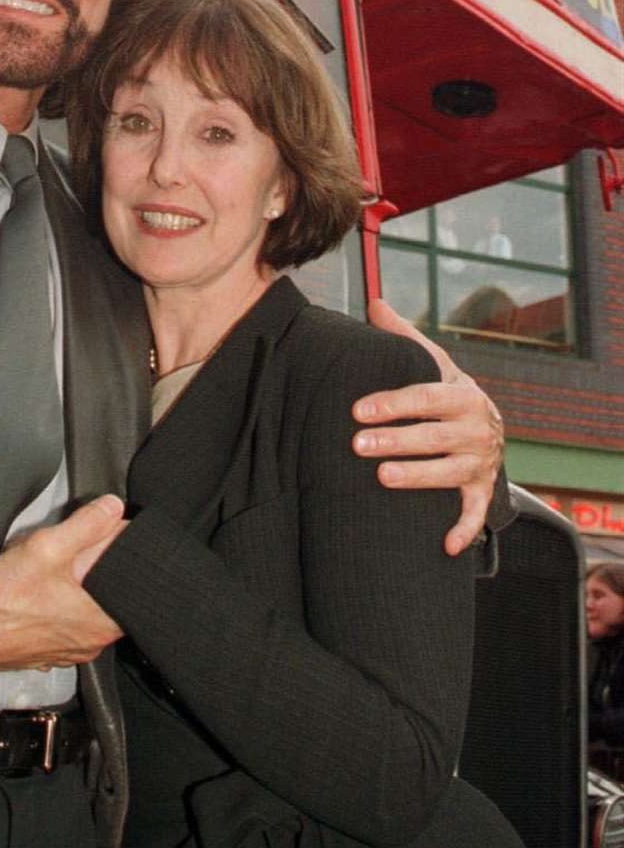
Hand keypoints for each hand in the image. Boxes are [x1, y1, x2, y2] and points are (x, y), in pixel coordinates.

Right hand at [0, 497, 126, 674]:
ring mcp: (68, 653)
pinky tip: (42, 595)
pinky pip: (65, 627)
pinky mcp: (46, 654)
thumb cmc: (1, 599)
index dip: (125, 561)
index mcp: (100, 622)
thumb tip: (112, 507)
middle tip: (80, 555)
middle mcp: (89, 643)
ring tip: (58, 573)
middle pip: (111, 599)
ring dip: (79, 593)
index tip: (113, 542)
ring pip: (87, 615)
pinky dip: (60, 611)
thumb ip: (85, 524)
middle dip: (100, 575)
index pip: (134, 588)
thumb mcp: (46, 547)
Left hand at [354, 300, 504, 556]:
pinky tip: (445, 545)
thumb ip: (403, 336)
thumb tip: (373, 302)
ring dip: (417, 476)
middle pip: (434, 436)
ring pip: (449, 473)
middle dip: (397, 440)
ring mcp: (481, 462)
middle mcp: (476, 428)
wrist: (489, 426)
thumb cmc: (446, 392)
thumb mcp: (433, 362)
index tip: (358, 409)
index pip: (426, 397)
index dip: (393, 403)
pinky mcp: (482, 490)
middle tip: (358, 444)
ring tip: (382, 476)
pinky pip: (475, 514)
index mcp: (462, 393)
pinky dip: (464, 530)